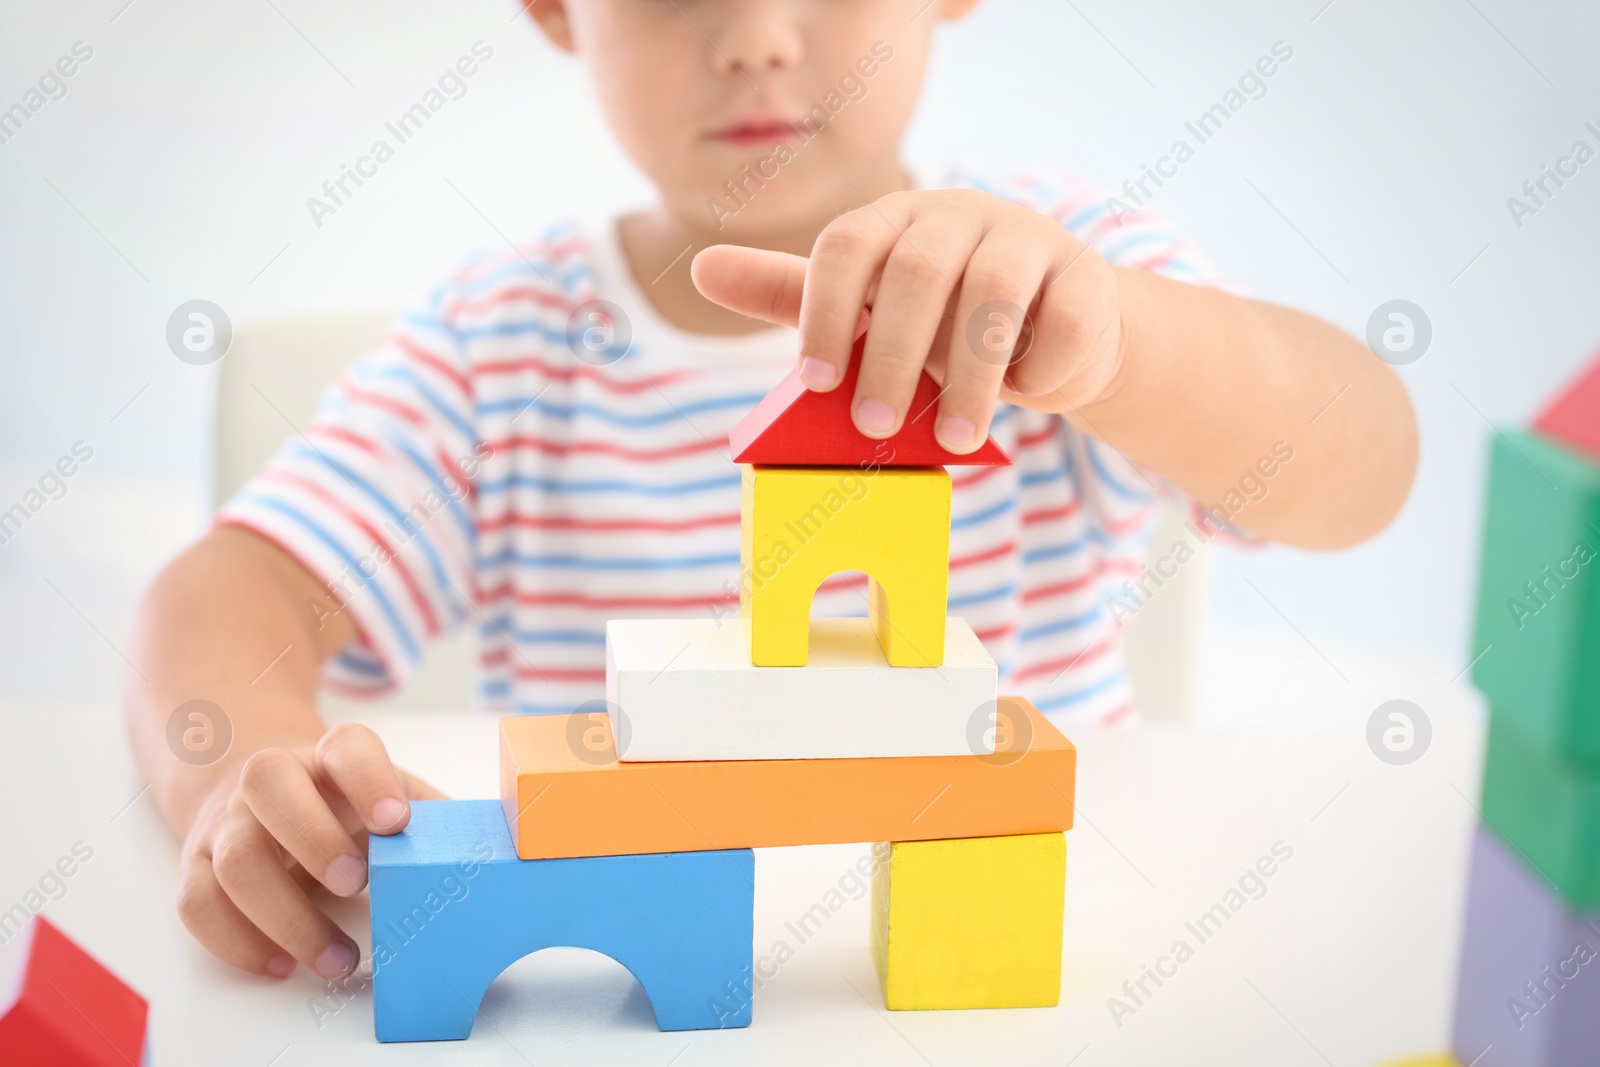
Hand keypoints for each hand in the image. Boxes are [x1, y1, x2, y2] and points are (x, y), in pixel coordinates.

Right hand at [175, 723, 445, 978]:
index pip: (346, 747)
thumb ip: (432, 812)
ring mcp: (226, 820)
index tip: (398, 821)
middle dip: (313, 837)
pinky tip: (281, 964)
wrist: (248, 778)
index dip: (370, 780)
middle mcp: (269, 778)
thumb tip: (497, 844)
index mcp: (327, 755)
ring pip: (233, 859)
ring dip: (283, 915)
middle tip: (356, 882)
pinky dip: (236, 942)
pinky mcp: (196, 864)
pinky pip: (197, 903)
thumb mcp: (386, 789)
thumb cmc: (337, 795)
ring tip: (336, 957)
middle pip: (269, 785)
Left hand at [691, 188, 1124, 452]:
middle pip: (915, 270)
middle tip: (874, 427)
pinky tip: (1026, 394)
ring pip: (991, 296)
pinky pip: (1060, 321)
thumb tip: (699, 269)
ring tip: (948, 439)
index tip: (815, 382)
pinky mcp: (1087, 276)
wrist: (1061, 335)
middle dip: (890, 357)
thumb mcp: (869, 313)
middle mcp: (959, 214)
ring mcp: (1028, 237)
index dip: (825, 311)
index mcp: (896, 218)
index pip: (846, 243)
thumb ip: (795, 297)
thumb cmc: (946, 326)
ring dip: (966, 378)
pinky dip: (1037, 369)